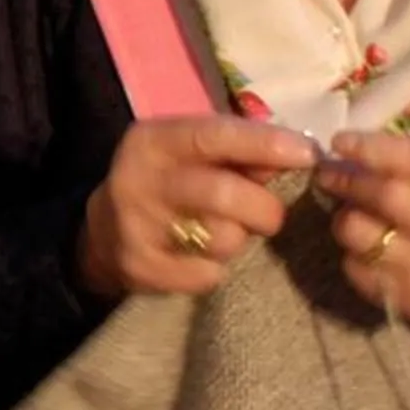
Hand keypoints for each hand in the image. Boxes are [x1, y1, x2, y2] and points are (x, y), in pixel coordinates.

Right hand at [79, 117, 317, 299]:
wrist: (102, 233)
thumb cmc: (166, 182)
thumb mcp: (192, 154)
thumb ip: (239, 153)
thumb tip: (296, 155)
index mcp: (154, 140)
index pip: (215, 135)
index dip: (264, 144)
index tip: (307, 155)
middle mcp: (138, 179)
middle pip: (222, 194)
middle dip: (263, 208)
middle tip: (272, 217)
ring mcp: (134, 226)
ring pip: (220, 239)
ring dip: (237, 240)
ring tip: (222, 234)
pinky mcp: (139, 267)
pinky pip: (206, 274)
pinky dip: (214, 270)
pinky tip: (198, 258)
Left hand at [314, 132, 409, 347]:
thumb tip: (357, 148)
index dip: (374, 149)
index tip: (340, 140)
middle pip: (387, 198)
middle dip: (348, 180)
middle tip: (327, 171)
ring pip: (363, 235)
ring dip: (344, 216)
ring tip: (347, 209)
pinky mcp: (407, 301)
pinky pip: (357, 268)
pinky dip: (351, 250)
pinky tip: (363, 244)